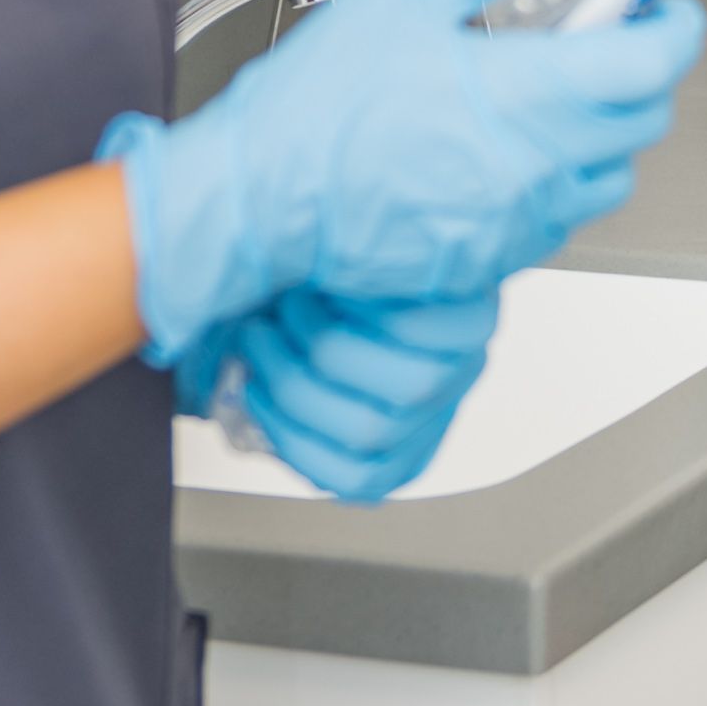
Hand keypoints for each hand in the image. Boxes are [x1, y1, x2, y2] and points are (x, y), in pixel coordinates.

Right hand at [105, 0, 706, 370]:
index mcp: (524, 94)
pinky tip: (501, 153)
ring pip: (606, 179)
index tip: (668, 10)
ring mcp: (516, 223)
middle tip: (606, 42)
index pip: (653, 64)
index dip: (677, 28)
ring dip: (600, 135)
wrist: (256, 202)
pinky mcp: (489, 261)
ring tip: (551, 100)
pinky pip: (553, 222)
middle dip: (641, 75)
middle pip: (645, 121)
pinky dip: (549, 184)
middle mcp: (535, 167)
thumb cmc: (313, 110)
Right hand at [223, 285, 499, 501]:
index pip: (358, 478)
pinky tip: (332, 281)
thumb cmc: (327, 294)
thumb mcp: (295, 351)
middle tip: (257, 334)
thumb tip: (228, 399)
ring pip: (407, 389)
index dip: (294, 443)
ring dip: (325, 340)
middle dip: (294, 382)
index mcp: (401, 438)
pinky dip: (367, 306)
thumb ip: (277, 384)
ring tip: (292, 302)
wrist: (391, 227)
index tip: (251, 392)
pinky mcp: (478, 318)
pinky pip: (423, 329)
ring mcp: (465, 365)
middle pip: (371, 431)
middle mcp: (438, 408)